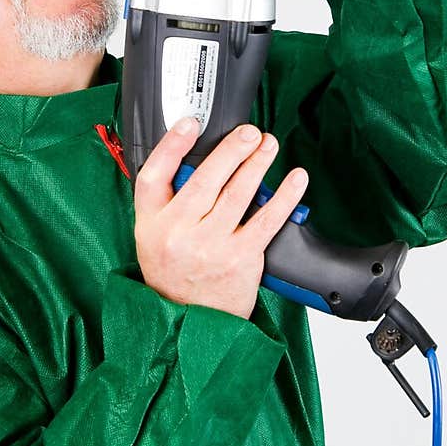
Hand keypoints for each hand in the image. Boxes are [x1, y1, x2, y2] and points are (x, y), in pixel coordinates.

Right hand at [133, 118, 309, 319]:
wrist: (190, 322)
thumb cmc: (174, 274)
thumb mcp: (153, 236)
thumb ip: (167, 201)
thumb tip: (193, 158)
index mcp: (152, 223)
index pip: (154, 176)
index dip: (172, 145)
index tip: (191, 123)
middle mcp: (178, 233)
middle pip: (204, 180)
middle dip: (230, 150)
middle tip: (248, 132)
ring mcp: (210, 246)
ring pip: (237, 194)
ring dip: (257, 164)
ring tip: (268, 145)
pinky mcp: (241, 258)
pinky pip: (266, 220)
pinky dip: (284, 196)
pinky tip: (294, 179)